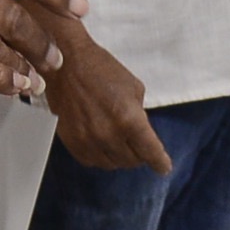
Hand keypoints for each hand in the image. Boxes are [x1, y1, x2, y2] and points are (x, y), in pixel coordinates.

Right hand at [43, 31, 172, 172]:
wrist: (65, 61)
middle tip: (138, 145)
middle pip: (132, 161)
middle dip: (139, 155)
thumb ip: (140, 115)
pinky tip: (101, 144)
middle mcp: (108, 134)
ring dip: (119, 156)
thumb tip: (141, 134)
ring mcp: (88, 139)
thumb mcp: (133, 88)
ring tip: (119, 142)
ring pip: (112, 164)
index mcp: (129, 119)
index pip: (151, 153)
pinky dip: (99, 156)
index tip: (163, 167)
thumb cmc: (100, 69)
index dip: (160, 162)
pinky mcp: (71, 140)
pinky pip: (90, 161)